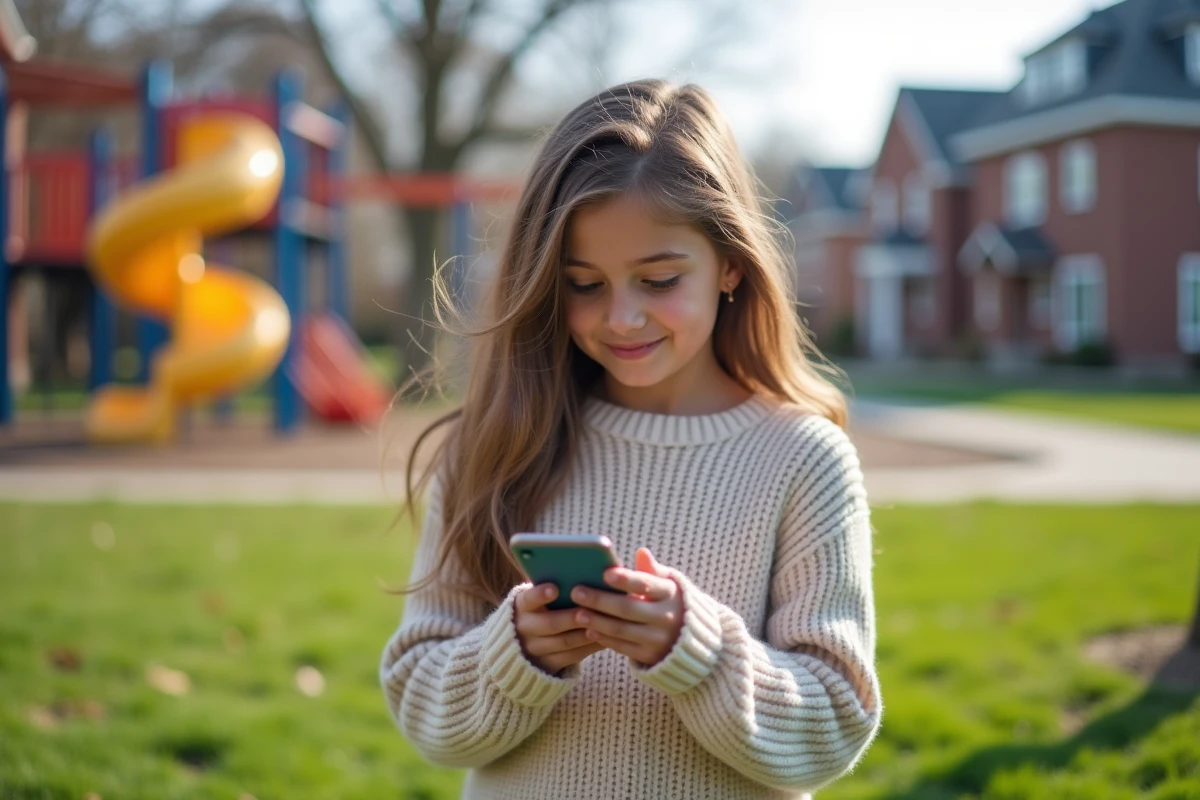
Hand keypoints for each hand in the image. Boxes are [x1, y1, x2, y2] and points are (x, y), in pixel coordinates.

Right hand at [514, 583, 604, 675]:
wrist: (522, 642)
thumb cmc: (541, 608)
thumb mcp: (538, 598)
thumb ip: (554, 587)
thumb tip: (581, 570)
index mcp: (522, 606)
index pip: (528, 599)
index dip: (540, 595)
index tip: (554, 588)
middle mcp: (524, 628)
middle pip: (550, 624)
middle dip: (571, 618)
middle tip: (588, 610)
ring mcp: (535, 649)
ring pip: (564, 642)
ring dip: (586, 633)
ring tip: (605, 624)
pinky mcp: (548, 665)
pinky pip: (571, 657)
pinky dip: (589, 647)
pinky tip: (605, 638)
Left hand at [570, 548, 684, 666]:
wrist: (690, 638)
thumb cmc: (668, 601)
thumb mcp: (668, 584)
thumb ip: (652, 570)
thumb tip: (641, 552)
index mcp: (670, 594)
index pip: (646, 584)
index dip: (626, 579)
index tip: (605, 573)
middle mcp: (667, 617)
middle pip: (629, 608)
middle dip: (601, 600)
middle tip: (576, 591)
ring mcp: (658, 638)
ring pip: (623, 629)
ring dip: (598, 621)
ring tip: (577, 613)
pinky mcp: (649, 655)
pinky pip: (623, 647)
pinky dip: (604, 638)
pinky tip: (588, 630)